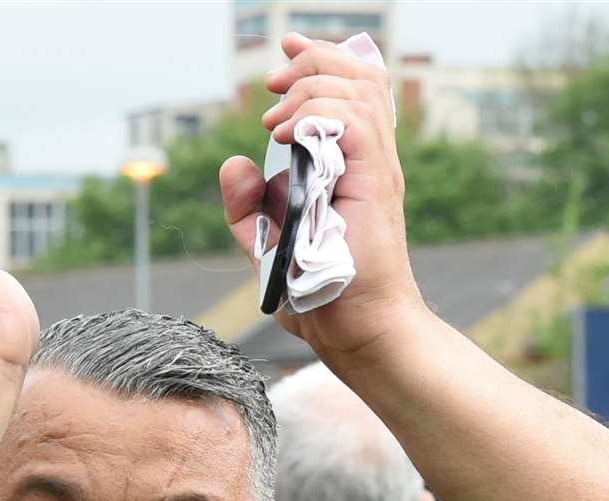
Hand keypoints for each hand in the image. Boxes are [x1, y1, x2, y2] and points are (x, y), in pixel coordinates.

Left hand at [219, 33, 426, 367]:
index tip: (283, 60)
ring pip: (356, 92)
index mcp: (355, 167)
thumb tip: (232, 162)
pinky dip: (317, 116)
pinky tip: (283, 135)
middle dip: (311, 64)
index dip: (320, 61)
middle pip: (359, 77)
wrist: (356, 332)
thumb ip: (250, 208)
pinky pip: (354, 124)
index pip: (355, 89)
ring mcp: (376, 172)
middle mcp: (371, 162)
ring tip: (274, 120)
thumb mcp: (271, 247)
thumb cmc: (322, 298)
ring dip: (308, 90)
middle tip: (272, 83)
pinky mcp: (374, 186)